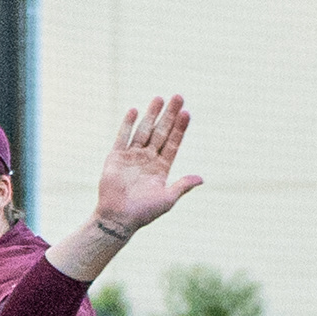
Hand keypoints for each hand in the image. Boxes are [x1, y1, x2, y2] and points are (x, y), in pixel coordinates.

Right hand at [90, 95, 200, 236]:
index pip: (173, 143)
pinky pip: (122, 137)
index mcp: (161, 168)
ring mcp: (131, 156)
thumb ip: (182, 186)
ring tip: (159, 98)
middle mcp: (147, 159)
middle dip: (169, 115)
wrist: (117, 218)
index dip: (180, 128)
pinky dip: (127, 124)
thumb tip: (201, 179)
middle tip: (178, 97)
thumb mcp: (167, 199)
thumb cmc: (143, 213)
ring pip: (143, 131)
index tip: (186, 113)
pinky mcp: (115, 157)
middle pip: (161, 132)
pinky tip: (134, 111)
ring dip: (151, 115)